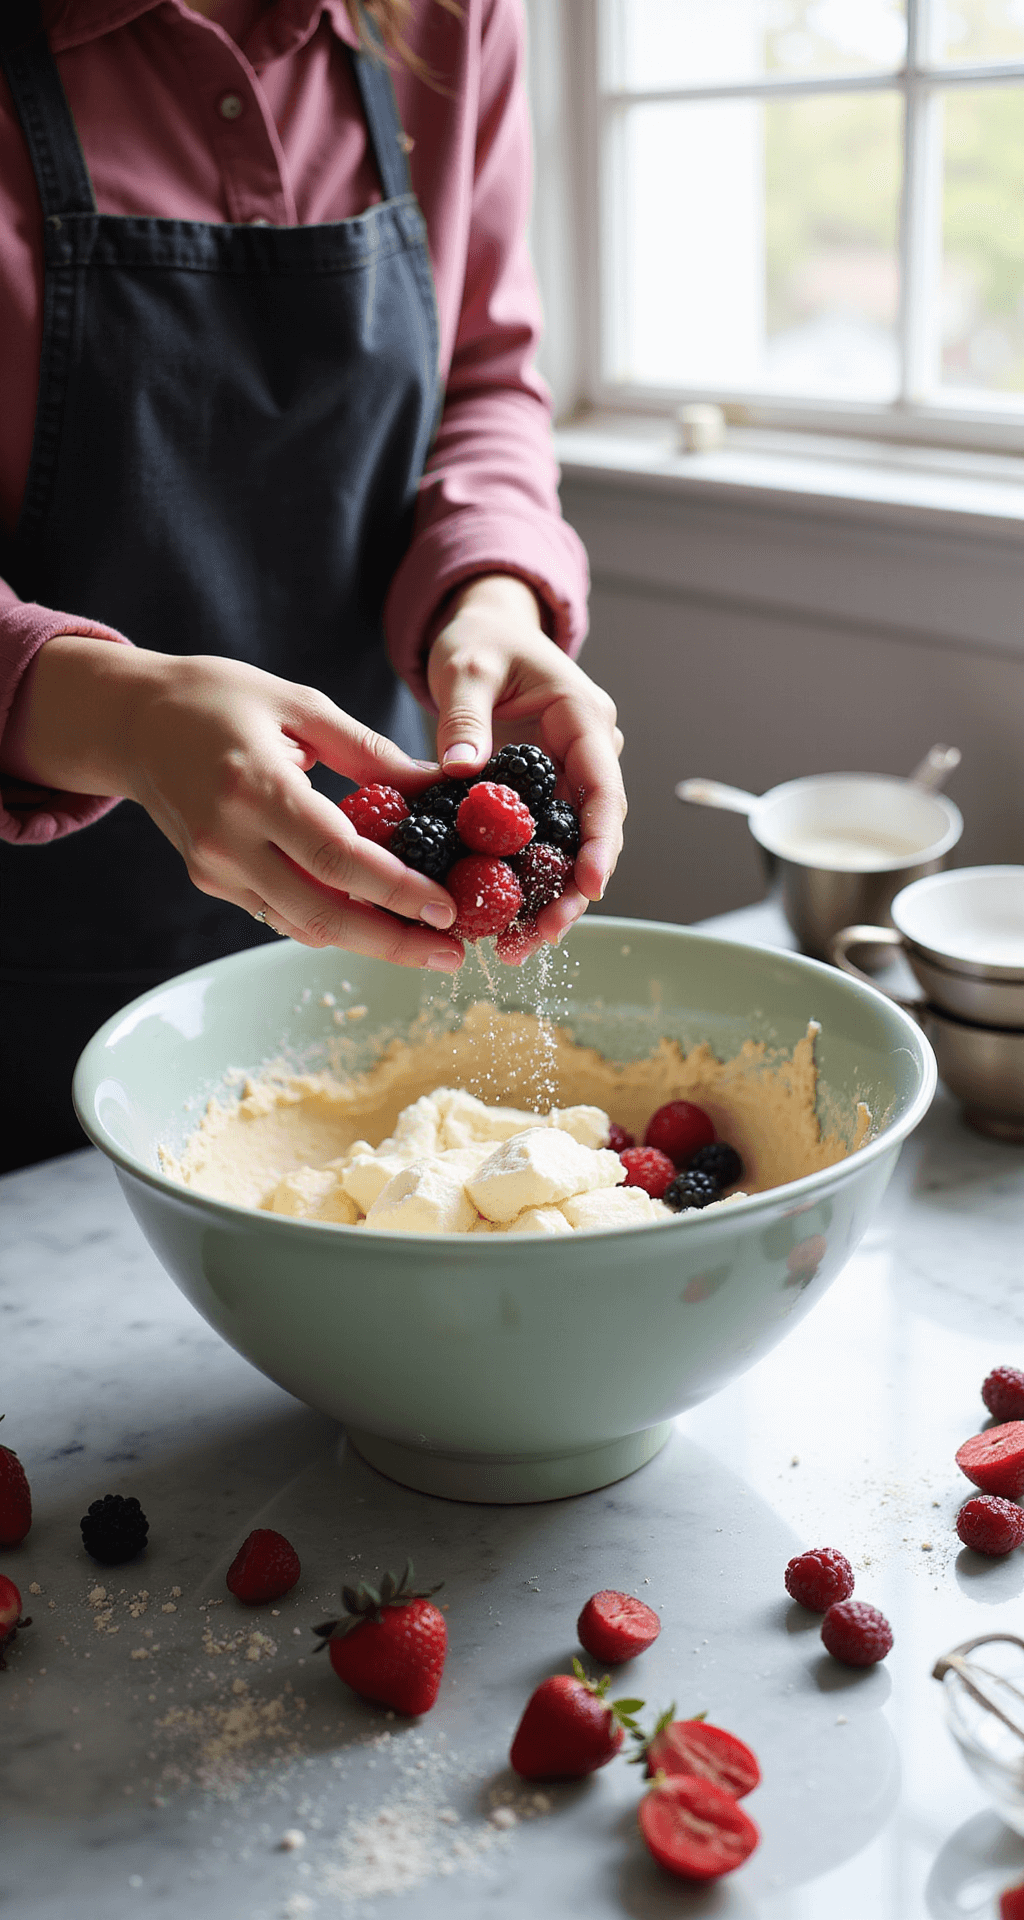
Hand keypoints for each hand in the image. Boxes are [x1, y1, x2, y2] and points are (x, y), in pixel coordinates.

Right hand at [4, 639, 464, 970]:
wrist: (133, 721)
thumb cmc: (219, 699)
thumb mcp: (300, 705)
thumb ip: (371, 752)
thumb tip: (440, 784)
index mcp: (254, 786)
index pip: (336, 857)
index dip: (397, 892)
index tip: (447, 910)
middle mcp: (228, 839)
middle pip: (322, 914)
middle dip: (394, 942)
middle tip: (452, 953)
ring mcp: (215, 868)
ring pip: (303, 926)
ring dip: (368, 941)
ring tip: (427, 941)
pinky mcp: (211, 881)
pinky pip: (282, 913)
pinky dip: (333, 920)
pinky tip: (377, 917)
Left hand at [427, 576, 625, 951]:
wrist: (482, 632)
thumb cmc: (479, 641)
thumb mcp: (465, 666)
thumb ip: (465, 715)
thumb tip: (461, 769)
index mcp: (582, 719)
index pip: (603, 786)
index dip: (599, 840)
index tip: (590, 884)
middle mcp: (585, 755)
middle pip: (592, 832)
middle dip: (574, 889)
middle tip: (543, 935)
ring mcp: (564, 779)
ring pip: (568, 849)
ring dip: (549, 899)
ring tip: (518, 946)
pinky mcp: (539, 798)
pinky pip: (538, 846)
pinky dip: (523, 883)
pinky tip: (500, 922)